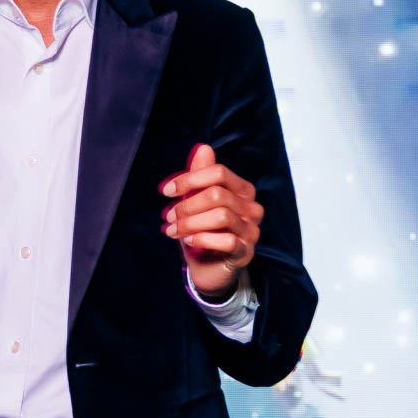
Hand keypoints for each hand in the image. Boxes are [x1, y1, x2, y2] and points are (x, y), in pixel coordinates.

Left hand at [160, 142, 261, 300]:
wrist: (207, 269)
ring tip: (172, 229)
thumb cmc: (201, 231)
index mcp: (242, 190)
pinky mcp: (246, 252)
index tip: (166, 190)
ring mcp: (252, 230)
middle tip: (168, 216)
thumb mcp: (195, 202)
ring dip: (190, 222)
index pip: (219, 173)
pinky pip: (227, 240)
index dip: (189, 179)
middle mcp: (252, 208)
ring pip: (221, 216)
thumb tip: (202, 147)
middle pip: (217, 194)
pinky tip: (188, 241)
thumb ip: (198, 176)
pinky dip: (203, 238)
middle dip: (187, 204)